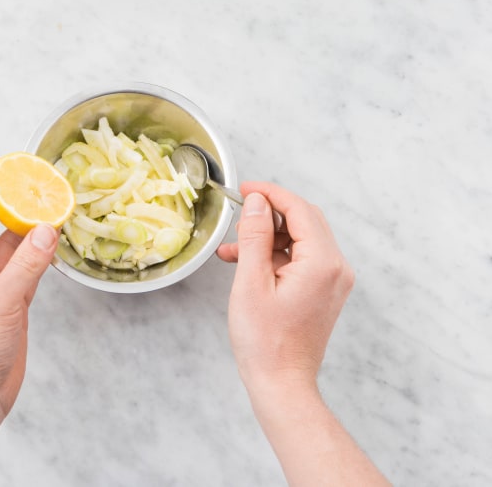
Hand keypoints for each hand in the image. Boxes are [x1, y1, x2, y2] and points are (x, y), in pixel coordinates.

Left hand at [0, 156, 59, 485]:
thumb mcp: (0, 302)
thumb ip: (27, 264)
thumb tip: (49, 229)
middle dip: (0, 201)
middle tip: (22, 175)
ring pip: (4, 247)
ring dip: (22, 227)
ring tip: (43, 201)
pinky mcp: (5, 304)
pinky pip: (21, 269)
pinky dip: (35, 254)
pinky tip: (49, 237)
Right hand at [217, 182, 354, 392]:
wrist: (281, 382)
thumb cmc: (265, 341)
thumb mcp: (251, 282)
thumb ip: (255, 237)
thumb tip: (257, 203)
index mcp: (323, 263)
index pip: (299, 210)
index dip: (270, 194)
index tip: (245, 188)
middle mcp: (336, 268)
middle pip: (305, 221)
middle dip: (270, 214)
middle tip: (240, 212)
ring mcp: (333, 281)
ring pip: (301, 240)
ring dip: (268, 237)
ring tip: (234, 248)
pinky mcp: (324, 291)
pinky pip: (301, 259)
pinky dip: (275, 256)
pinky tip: (246, 263)